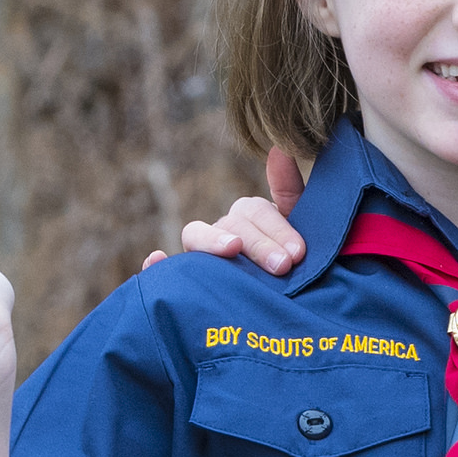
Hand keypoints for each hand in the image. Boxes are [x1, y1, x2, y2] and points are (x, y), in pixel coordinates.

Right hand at [141, 146, 308, 272]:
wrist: (293, 307)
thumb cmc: (297, 264)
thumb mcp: (302, 229)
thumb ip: (290, 192)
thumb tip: (279, 150)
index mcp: (250, 218)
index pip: (255, 212)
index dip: (277, 229)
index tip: (298, 252)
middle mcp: (223, 231)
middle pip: (230, 224)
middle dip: (258, 244)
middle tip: (282, 266)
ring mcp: (204, 255)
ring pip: (195, 236)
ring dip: (212, 242)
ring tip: (231, 250)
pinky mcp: (190, 280)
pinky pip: (166, 270)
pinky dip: (155, 264)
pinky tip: (154, 261)